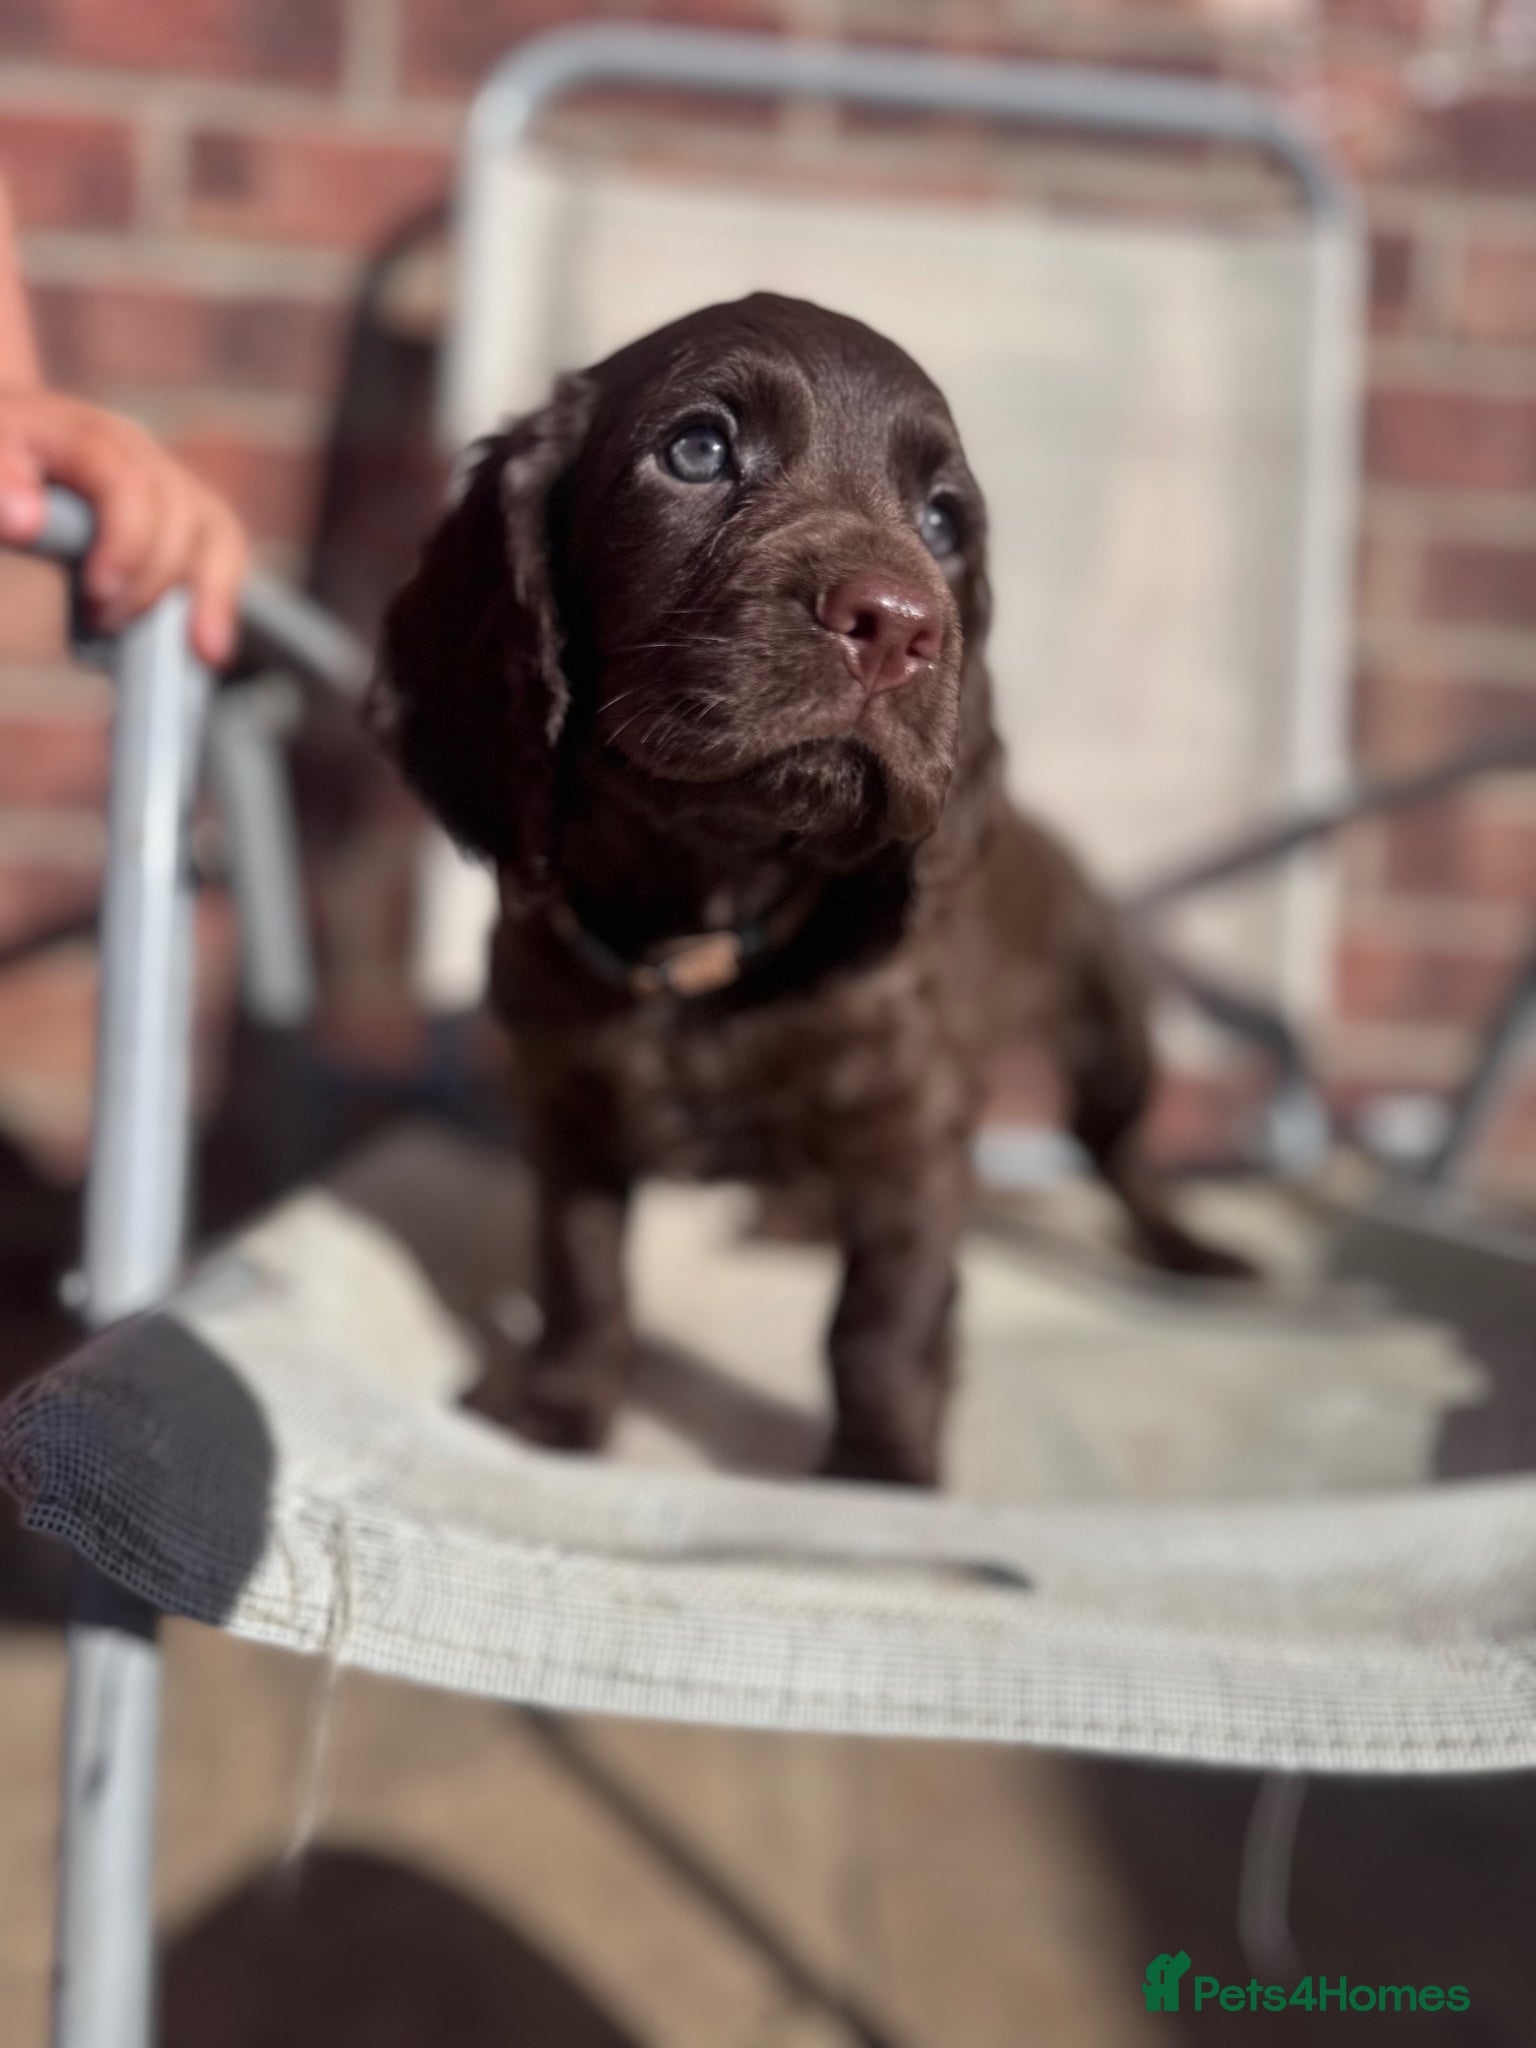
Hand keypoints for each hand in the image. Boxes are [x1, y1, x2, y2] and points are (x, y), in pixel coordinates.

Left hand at [0, 387, 248, 665]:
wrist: (14, 434)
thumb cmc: (3, 453)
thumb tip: (23, 522)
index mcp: (85, 435)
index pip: (129, 482)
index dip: (127, 541)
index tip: (100, 593)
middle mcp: (138, 450)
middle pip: (177, 513)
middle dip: (149, 580)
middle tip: (104, 622)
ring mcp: (167, 477)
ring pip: (213, 531)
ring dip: (199, 595)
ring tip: (178, 648)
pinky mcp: (186, 510)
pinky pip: (223, 550)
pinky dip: (220, 599)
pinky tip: (209, 648)